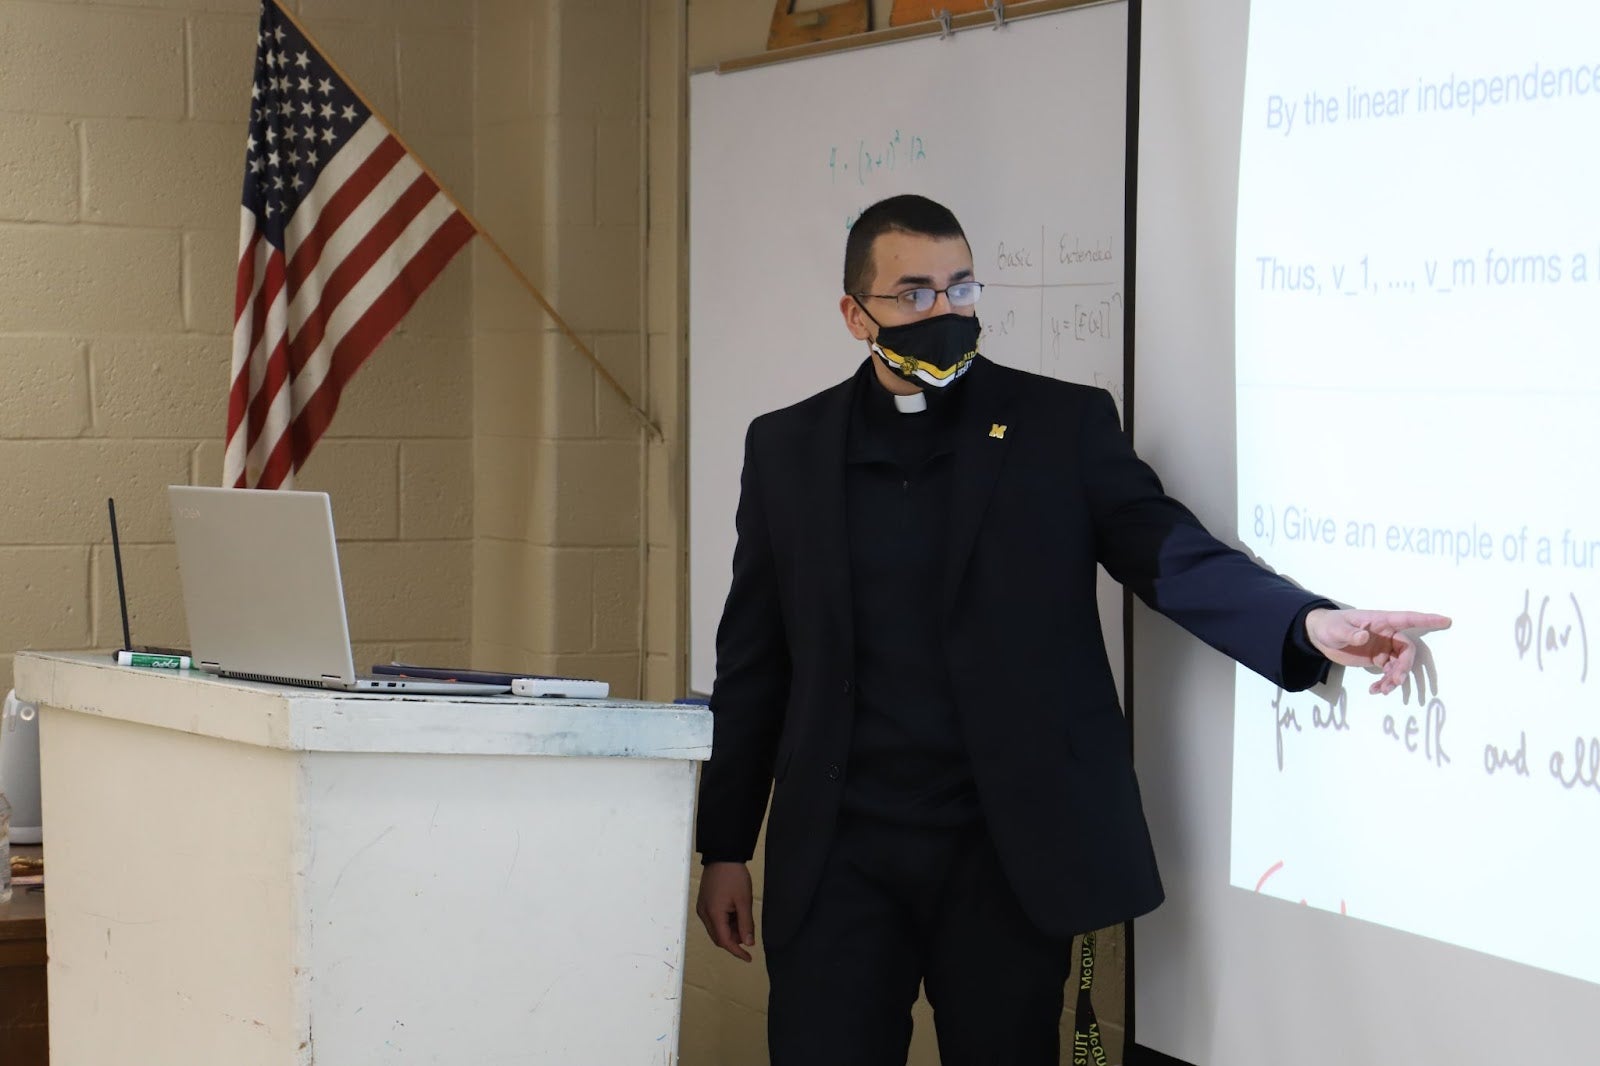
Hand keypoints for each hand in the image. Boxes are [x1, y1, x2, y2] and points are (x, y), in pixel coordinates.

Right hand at [696, 861, 755, 961]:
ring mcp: (702, 908)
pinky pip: (714, 920)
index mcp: (713, 914)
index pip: (724, 941)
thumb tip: (748, 943)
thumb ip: (746, 924)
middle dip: (734, 940)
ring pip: (716, 929)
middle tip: (748, 932)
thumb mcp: (744, 901)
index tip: (749, 957)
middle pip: (718, 937)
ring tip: (743, 918)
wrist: (722, 855)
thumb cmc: (734, 876)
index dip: (737, 951)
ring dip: (730, 930)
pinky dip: (725, 922)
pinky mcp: (704, 902)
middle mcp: (704, 914)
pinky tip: (736, 913)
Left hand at [1305, 608, 1451, 695]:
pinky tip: (1375, 690)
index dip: (1427, 620)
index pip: (1407, 619)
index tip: (1446, 620)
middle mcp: (1386, 634)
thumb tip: (1364, 637)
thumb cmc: (1329, 625)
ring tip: (1383, 690)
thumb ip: (1350, 633)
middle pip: (1406, 650)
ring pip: (1400, 664)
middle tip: (1396, 681)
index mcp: (1380, 621)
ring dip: (1395, 678)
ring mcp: (1383, 647)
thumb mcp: (1336, 629)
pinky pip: (1388, 672)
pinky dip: (1385, 682)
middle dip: (1405, 666)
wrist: (1319, 636)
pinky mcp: (1377, 659)